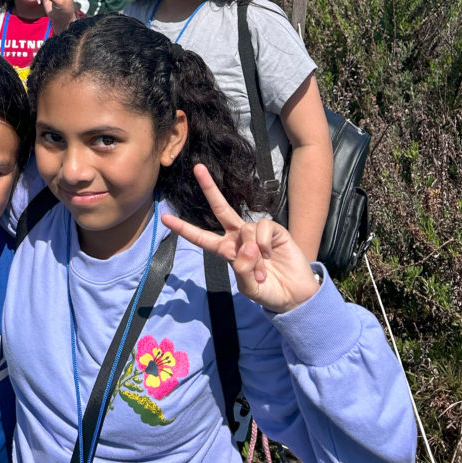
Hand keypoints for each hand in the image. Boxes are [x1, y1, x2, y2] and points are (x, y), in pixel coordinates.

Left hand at [161, 164, 319, 313]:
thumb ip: (243, 269)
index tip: (165, 218)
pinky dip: (265, 244)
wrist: (296, 295)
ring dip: (254, 255)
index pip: (202, 237)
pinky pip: (261, 228)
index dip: (184, 228)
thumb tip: (246, 245)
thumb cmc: (269, 291)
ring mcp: (255, 232)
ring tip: (264, 270)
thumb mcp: (250, 288)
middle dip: (209, 188)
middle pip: (220, 209)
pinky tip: (273, 255)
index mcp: (227, 250)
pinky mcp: (273, 229)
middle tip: (198, 168)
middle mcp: (238, 237)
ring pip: (245, 230)